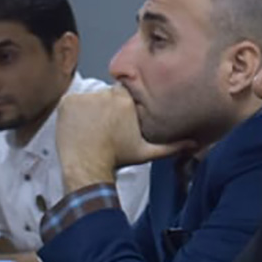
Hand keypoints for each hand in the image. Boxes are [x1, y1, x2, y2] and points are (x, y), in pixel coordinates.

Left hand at [54, 88, 181, 189]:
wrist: (88, 167)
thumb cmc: (117, 159)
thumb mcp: (146, 151)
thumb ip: (171, 145)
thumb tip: (193, 145)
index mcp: (126, 100)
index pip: (122, 94)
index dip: (118, 106)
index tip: (115, 118)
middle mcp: (107, 94)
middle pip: (105, 96)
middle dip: (103, 109)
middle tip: (101, 128)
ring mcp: (86, 97)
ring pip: (88, 100)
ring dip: (88, 112)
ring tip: (89, 130)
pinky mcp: (68, 102)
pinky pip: (71, 103)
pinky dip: (72, 114)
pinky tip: (78, 128)